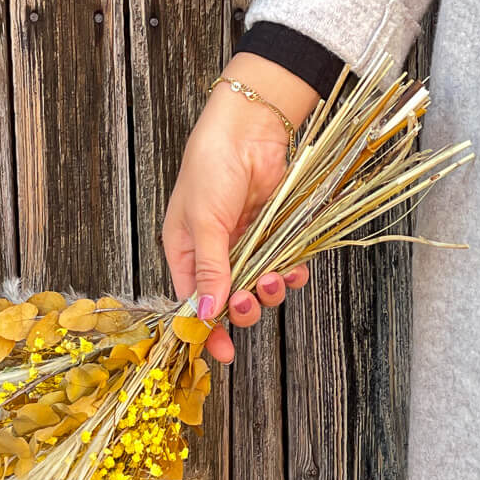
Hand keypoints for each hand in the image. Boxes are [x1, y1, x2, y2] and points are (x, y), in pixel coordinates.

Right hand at [163, 53, 319, 362]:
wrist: (249, 127)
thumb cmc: (211, 167)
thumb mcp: (203, 223)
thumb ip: (209, 270)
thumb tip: (206, 314)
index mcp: (185, 254)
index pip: (192, 304)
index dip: (205, 330)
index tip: (221, 352)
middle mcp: (214, 256)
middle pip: (228, 302)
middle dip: (242, 309)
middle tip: (251, 300)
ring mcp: (246, 247)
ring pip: (259, 288)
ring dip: (269, 292)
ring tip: (274, 279)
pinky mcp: (273, 236)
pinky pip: (283, 267)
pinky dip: (290, 274)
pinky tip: (294, 269)